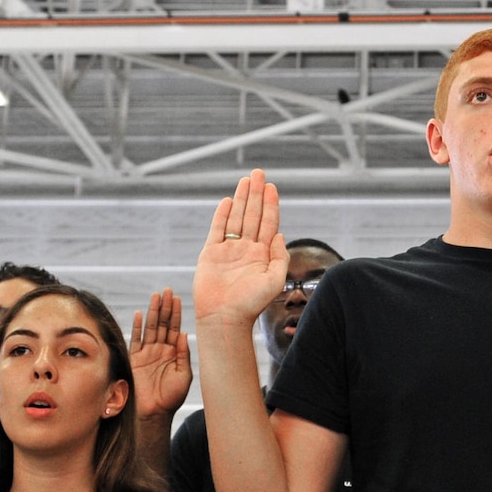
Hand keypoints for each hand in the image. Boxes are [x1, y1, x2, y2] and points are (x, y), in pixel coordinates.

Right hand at [130, 288, 192, 418]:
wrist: (154, 413)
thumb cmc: (171, 398)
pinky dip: (137, 327)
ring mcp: (147, 354)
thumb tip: (184, 334)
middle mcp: (160, 350)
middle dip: (165, 307)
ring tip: (156, 296)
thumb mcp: (184, 375)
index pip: (175, 328)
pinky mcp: (135, 360)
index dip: (176, 313)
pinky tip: (140, 314)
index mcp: (173, 352)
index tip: (177, 298)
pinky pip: (136, 340)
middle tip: (168, 291)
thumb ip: (183, 355)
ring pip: (150, 328)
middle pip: (163, 324)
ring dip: (153, 312)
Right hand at [191, 169, 288, 328]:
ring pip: (236, 218)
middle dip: (256, 194)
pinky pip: (217, 230)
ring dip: (242, 199)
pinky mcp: (211, 254)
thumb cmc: (251, 304)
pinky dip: (222, 215)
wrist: (225, 318)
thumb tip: (280, 234)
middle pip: (253, 215)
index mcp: (263, 254)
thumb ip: (280, 257)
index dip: (270, 204)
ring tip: (246, 180)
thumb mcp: (274, 281)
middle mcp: (247, 249)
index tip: (272, 187)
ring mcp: (229, 250)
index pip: (268, 223)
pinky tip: (228, 201)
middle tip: (259, 173)